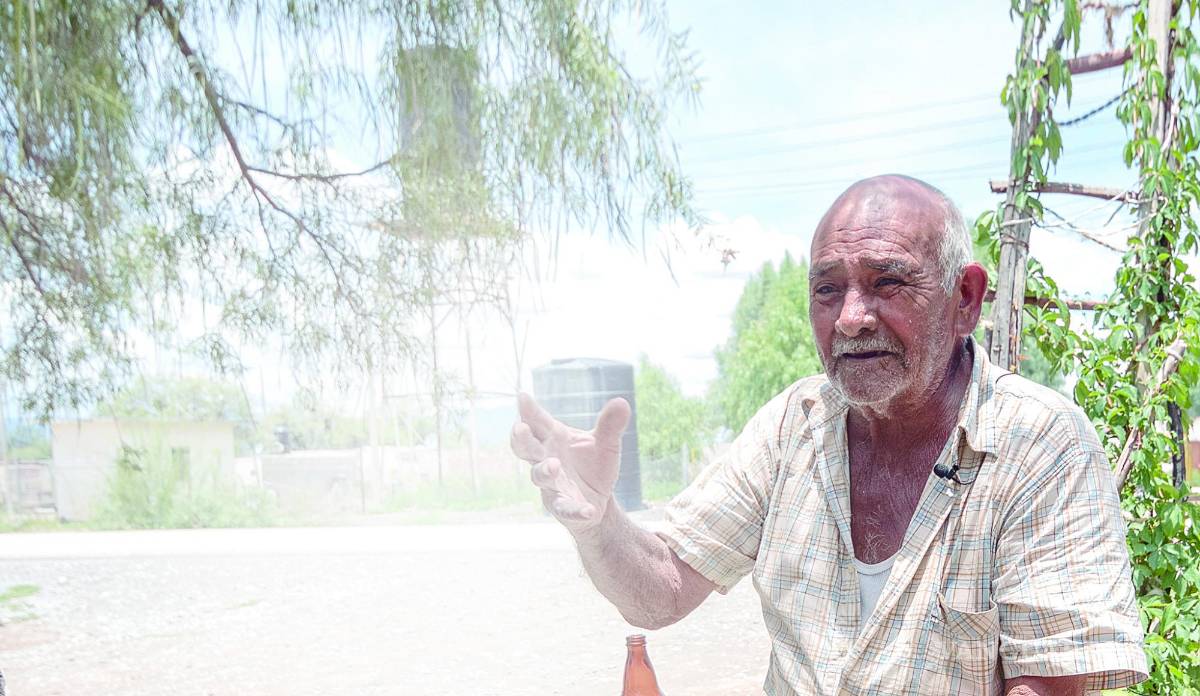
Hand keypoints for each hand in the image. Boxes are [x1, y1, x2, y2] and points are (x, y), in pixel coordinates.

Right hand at [510, 392, 630, 533]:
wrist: (599, 498)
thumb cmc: (593, 464)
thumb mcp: (606, 443)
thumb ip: (610, 424)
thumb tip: (622, 402)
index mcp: (554, 438)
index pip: (538, 422)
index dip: (529, 411)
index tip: (522, 397)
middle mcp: (547, 459)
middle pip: (527, 448)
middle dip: (521, 439)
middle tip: (520, 428)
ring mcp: (552, 484)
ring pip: (540, 476)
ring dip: (545, 471)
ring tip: (554, 465)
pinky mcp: (562, 507)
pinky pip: (565, 508)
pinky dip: (575, 510)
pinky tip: (587, 510)